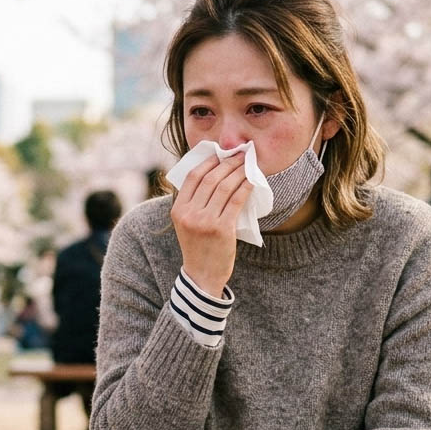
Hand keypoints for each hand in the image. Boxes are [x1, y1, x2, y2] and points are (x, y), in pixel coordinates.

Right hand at [170, 153, 253, 296]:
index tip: (221, 154)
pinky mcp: (222, 229)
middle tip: (240, 154)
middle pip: (211, 179)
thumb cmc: (198, 247)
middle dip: (228, 163)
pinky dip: (245, 187)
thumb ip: (193, 202)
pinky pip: (236, 201)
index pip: (193, 177)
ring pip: (224, 187)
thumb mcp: (186, 223)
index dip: (209, 162)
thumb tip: (213, 173)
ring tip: (248, 164)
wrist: (202, 275)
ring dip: (238, 172)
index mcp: (178, 210)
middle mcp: (189, 214)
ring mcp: (205, 221)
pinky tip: (252, 180)